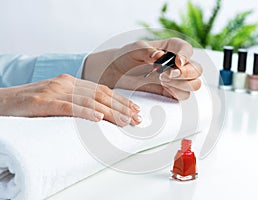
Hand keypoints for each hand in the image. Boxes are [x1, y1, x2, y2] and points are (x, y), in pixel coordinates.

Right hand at [0, 74, 141, 125]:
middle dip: (122, 107)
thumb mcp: (59, 98)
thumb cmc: (32, 102)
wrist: (4, 101)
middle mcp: (67, 83)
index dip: (121, 100)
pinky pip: (68, 106)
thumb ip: (78, 101)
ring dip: (110, 112)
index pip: (103, 90)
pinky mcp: (43, 101)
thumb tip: (101, 113)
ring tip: (126, 121)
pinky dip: (85, 112)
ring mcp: (55, 91)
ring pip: (89, 100)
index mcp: (72, 81)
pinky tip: (99, 118)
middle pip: (101, 95)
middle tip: (138, 118)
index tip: (136, 110)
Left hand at [83, 38, 201, 99]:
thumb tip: (159, 56)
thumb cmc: (127, 56)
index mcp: (171, 48)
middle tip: (166, 75)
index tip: (177, 61)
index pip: (186, 49)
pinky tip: (164, 88)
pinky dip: (177, 93)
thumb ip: (147, 51)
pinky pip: (183, 95)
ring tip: (162, 80)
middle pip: (197, 69)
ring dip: (181, 84)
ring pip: (194, 84)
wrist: (117, 72)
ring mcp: (176, 79)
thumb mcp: (134, 49)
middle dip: (185, 73)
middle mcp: (177, 63)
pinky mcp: (171, 91)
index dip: (186, 55)